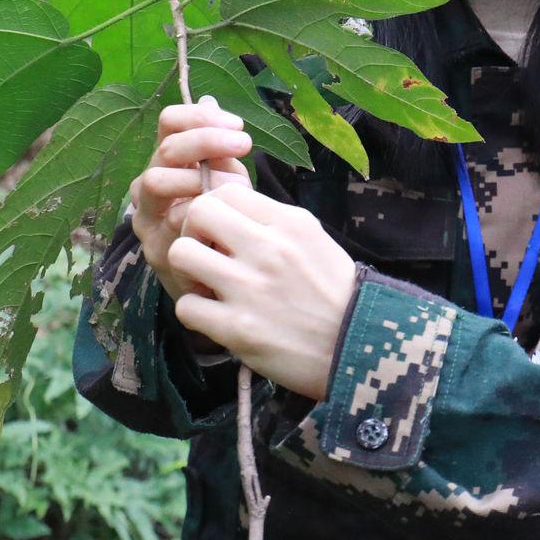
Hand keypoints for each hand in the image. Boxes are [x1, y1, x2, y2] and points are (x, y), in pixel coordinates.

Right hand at [129, 100, 255, 299]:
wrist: (215, 284)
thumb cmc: (223, 223)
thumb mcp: (225, 180)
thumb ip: (220, 150)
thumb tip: (211, 101)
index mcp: (166, 162)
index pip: (168, 123)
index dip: (200, 117)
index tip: (237, 126)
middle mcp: (147, 187)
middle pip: (165, 150)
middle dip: (206, 141)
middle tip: (243, 144)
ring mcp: (147, 220)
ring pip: (157, 182)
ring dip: (201, 180)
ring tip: (235, 190)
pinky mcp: (155, 252)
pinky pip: (173, 223)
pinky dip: (203, 217)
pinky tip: (229, 221)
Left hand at [163, 181, 358, 397]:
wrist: (359, 347)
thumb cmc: (337, 295)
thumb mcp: (314, 241)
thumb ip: (274, 224)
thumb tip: (232, 214)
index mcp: (289, 222)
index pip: (227, 191)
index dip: (214, 210)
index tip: (220, 232)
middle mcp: (267, 248)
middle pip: (198, 213)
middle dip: (193, 233)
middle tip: (206, 256)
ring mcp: (249, 288)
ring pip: (180, 254)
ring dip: (186, 272)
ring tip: (206, 286)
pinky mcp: (237, 328)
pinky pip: (186, 306)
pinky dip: (195, 312)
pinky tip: (214, 317)